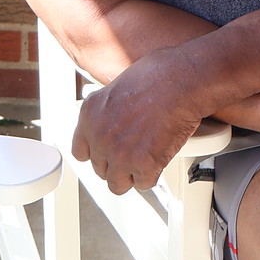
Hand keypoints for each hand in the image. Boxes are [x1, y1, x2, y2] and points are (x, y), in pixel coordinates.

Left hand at [72, 48, 206, 192]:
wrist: (179, 81)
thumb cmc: (156, 76)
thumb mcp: (116, 88)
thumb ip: (107, 113)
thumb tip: (112, 125)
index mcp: (89, 115)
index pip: (80, 152)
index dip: (97, 154)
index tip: (107, 153)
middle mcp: (99, 137)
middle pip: (100, 169)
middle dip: (117, 163)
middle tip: (133, 152)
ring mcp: (119, 154)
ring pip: (117, 184)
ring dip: (131, 174)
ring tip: (145, 159)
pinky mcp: (142, 165)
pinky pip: (143, 183)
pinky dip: (153, 174)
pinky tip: (159, 157)